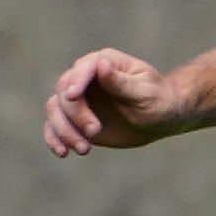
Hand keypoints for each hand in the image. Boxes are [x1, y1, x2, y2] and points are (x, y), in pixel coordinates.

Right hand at [42, 49, 184, 157]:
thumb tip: (101, 65)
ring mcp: (78, 99)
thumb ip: (121, 82)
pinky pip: (54, 127)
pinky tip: (63, 153)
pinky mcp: (75, 119)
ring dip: (63, 130)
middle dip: (76, 114)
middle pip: (65, 92)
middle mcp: (85, 78)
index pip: (82, 69)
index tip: (73, 97)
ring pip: (55, 109)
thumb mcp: (145, 92)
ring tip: (84, 149)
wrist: (160, 118)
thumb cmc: (157, 100)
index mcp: (103, 62)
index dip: (76, 82)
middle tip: (95, 131)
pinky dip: (54, 139)